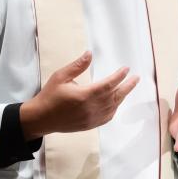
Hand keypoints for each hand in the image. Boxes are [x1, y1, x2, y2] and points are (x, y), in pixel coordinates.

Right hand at [19, 50, 138, 139]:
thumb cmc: (50, 95)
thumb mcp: (61, 76)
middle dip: (127, 86)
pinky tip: (116, 103)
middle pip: (115, 96)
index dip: (119, 76)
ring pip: (113, 107)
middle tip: (136, 78)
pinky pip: (107, 117)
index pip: (108, 84)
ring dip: (122, 97)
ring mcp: (91, 118)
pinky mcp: (89, 125)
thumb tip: (90, 54)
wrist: (41, 118)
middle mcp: (91, 108)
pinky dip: (114, 109)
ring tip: (128, 87)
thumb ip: (77, 66)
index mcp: (84, 95)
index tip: (126, 69)